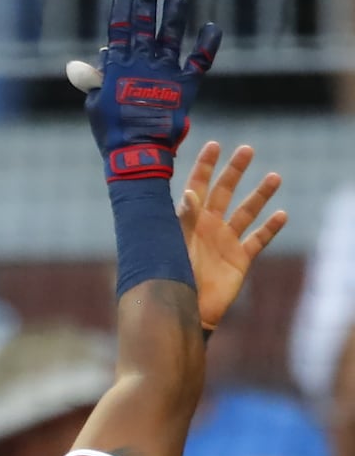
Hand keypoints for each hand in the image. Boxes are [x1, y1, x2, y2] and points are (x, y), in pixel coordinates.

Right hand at [67, 0, 220, 181]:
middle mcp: (143, 63)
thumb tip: (82, 61)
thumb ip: (93, 80)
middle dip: (146, 2)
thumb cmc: (112, 133)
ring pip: (171, 35)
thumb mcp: (95, 105)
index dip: (122, 10)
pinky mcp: (186, 84)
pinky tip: (212, 27)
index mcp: (119, 67)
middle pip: (144, 25)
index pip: (119, 31)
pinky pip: (200, 60)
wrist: (138, 153)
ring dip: (174, 14)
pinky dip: (207, 43)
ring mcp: (165, 72)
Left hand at [178, 141, 287, 329]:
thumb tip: (189, 193)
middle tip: (246, 149)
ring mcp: (225, 242)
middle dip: (234, 171)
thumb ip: (183, 221)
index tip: (213, 144)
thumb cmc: (172, 279)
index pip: (197, 187)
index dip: (204, 166)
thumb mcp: (175, 246)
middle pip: (224, 192)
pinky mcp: (240, 259)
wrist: (185, 311)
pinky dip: (270, 227)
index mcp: (188, 221)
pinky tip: (281, 214)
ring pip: (246, 212)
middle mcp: (208, 227)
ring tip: (274, 177)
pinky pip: (258, 239)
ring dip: (260, 195)